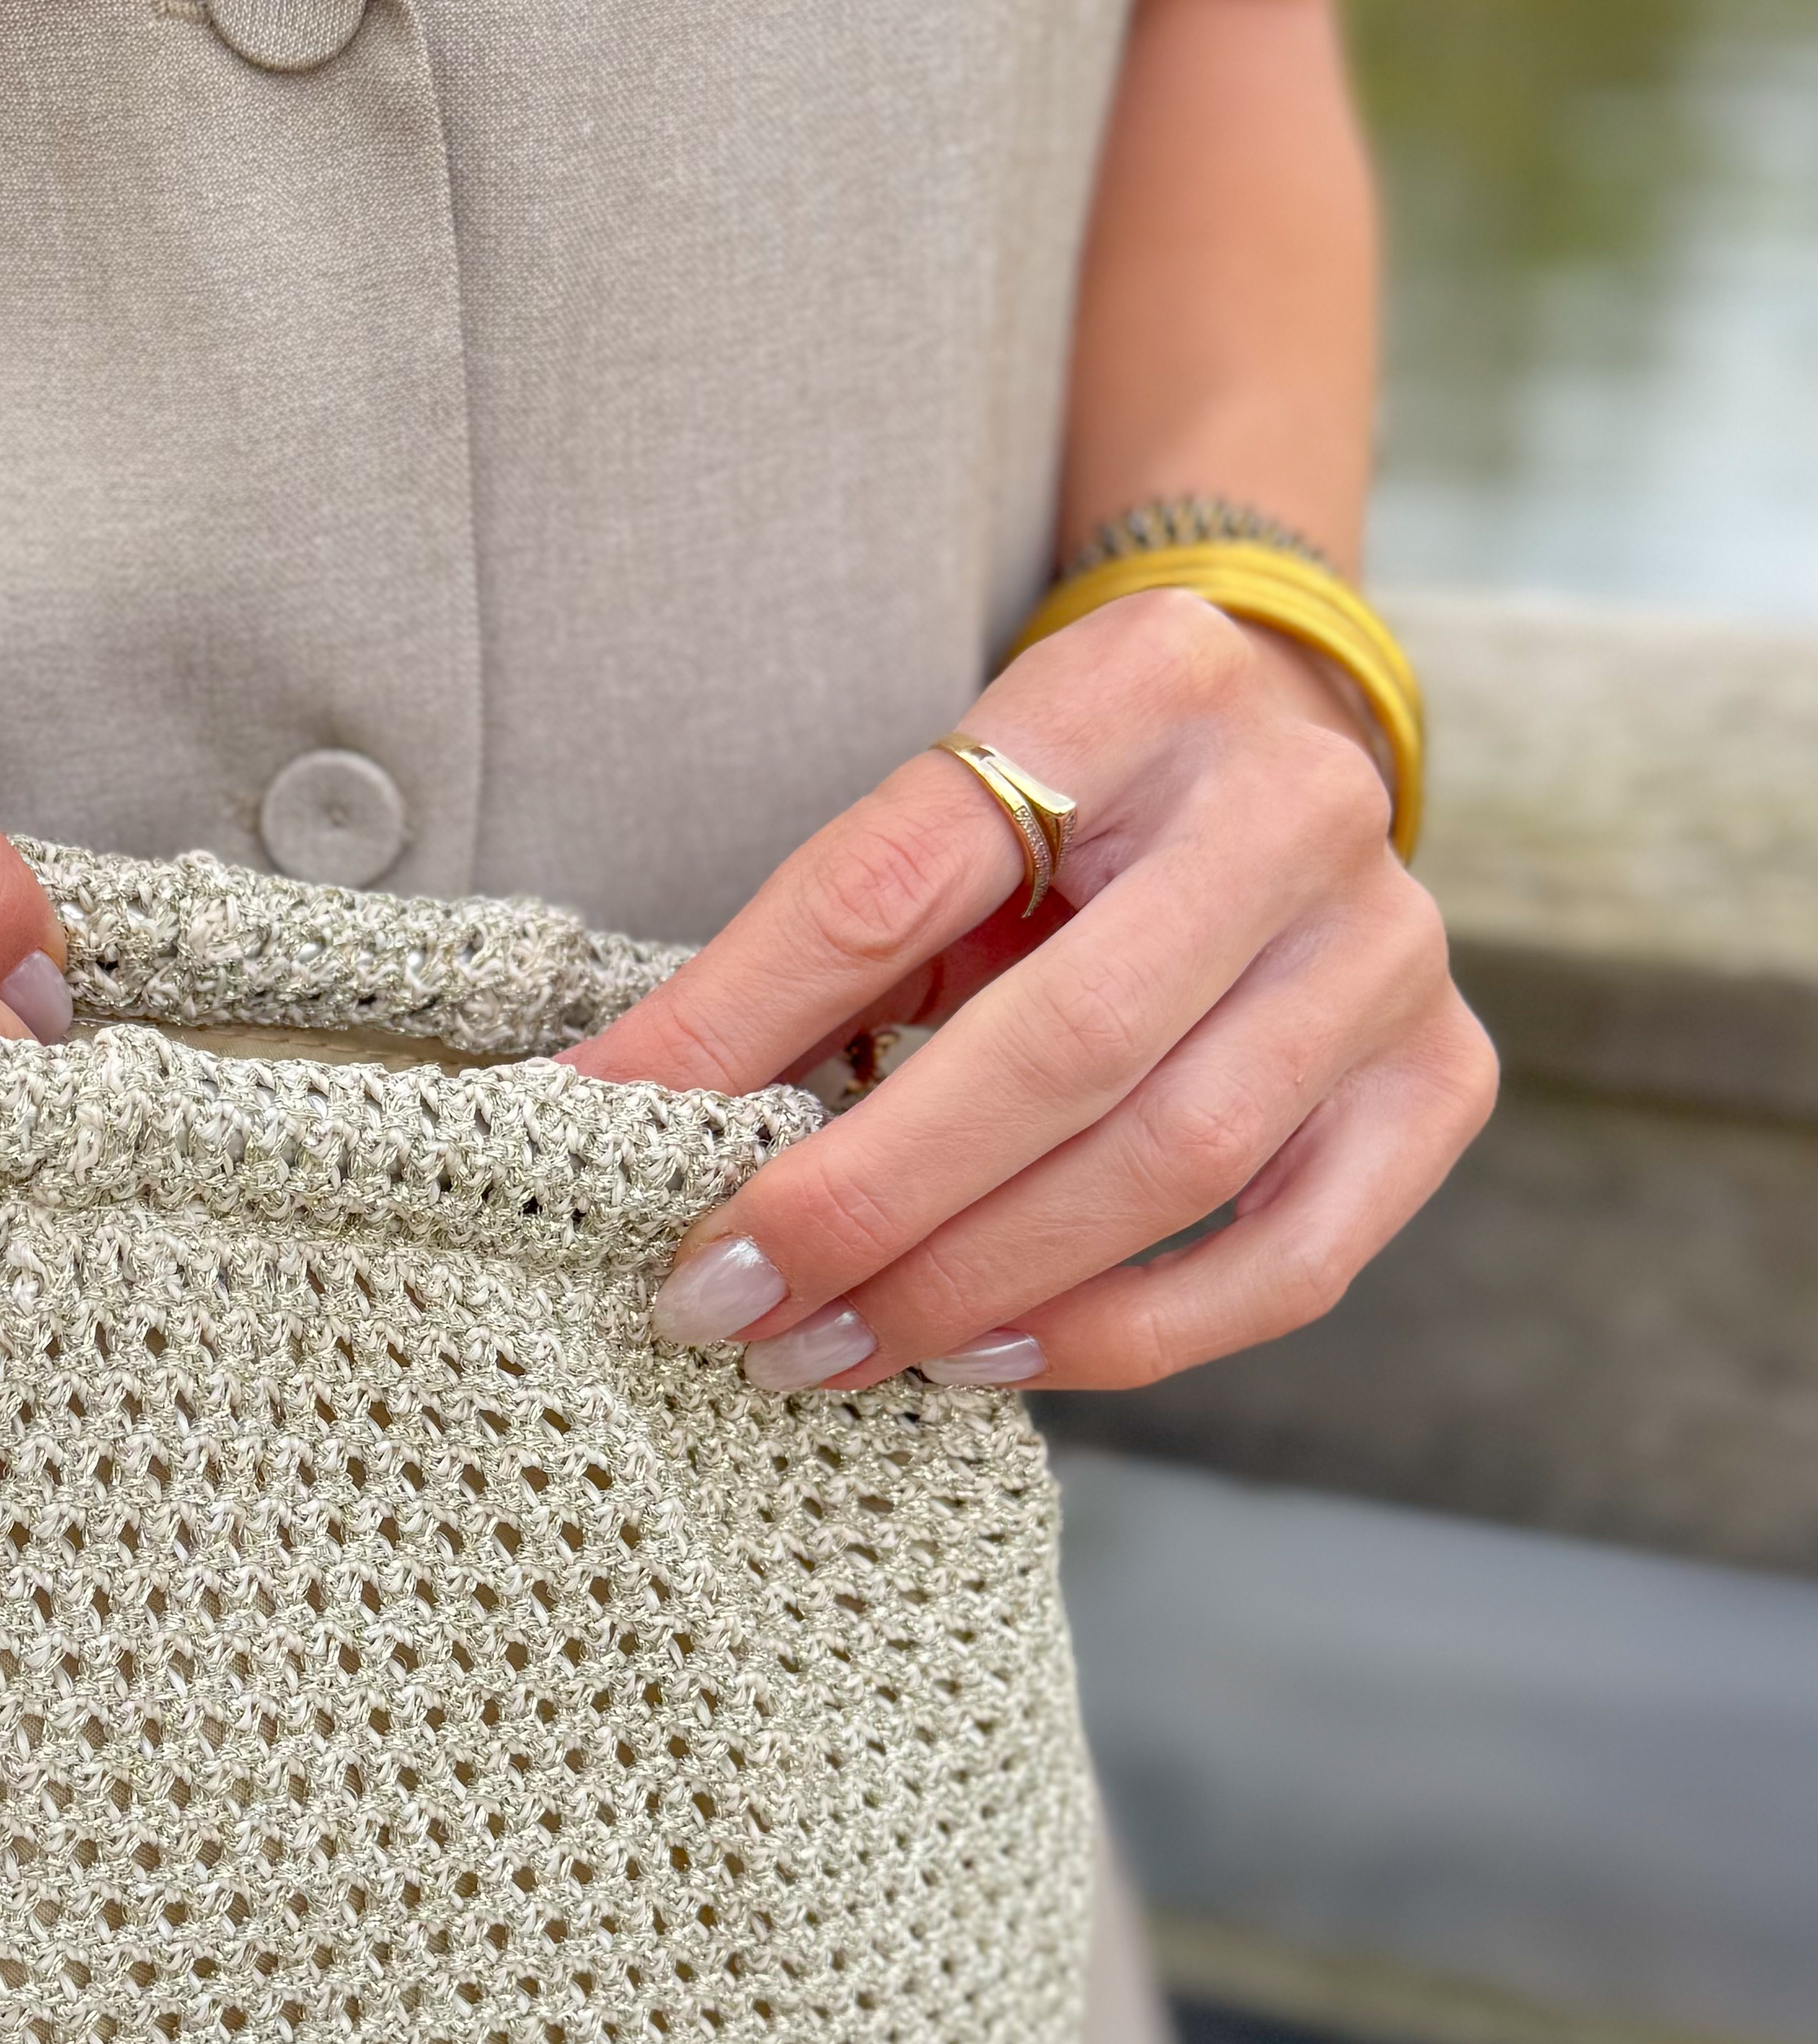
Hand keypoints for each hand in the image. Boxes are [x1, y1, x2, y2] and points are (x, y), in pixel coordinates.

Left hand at [572, 590, 1495, 1391]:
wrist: (1269, 773)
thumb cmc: (1062, 827)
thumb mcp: (927, 838)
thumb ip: (793, 963)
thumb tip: (603, 1105)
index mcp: (1134, 685)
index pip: (896, 879)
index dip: (739, 1027)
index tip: (617, 1139)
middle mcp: (1297, 804)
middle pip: (1061, 1045)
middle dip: (868, 1201)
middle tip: (727, 1303)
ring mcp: (1390, 948)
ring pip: (1173, 1162)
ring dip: (975, 1284)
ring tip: (829, 1349)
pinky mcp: (1440, 1078)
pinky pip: (1289, 1258)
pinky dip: (1128, 1333)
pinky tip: (990, 1359)